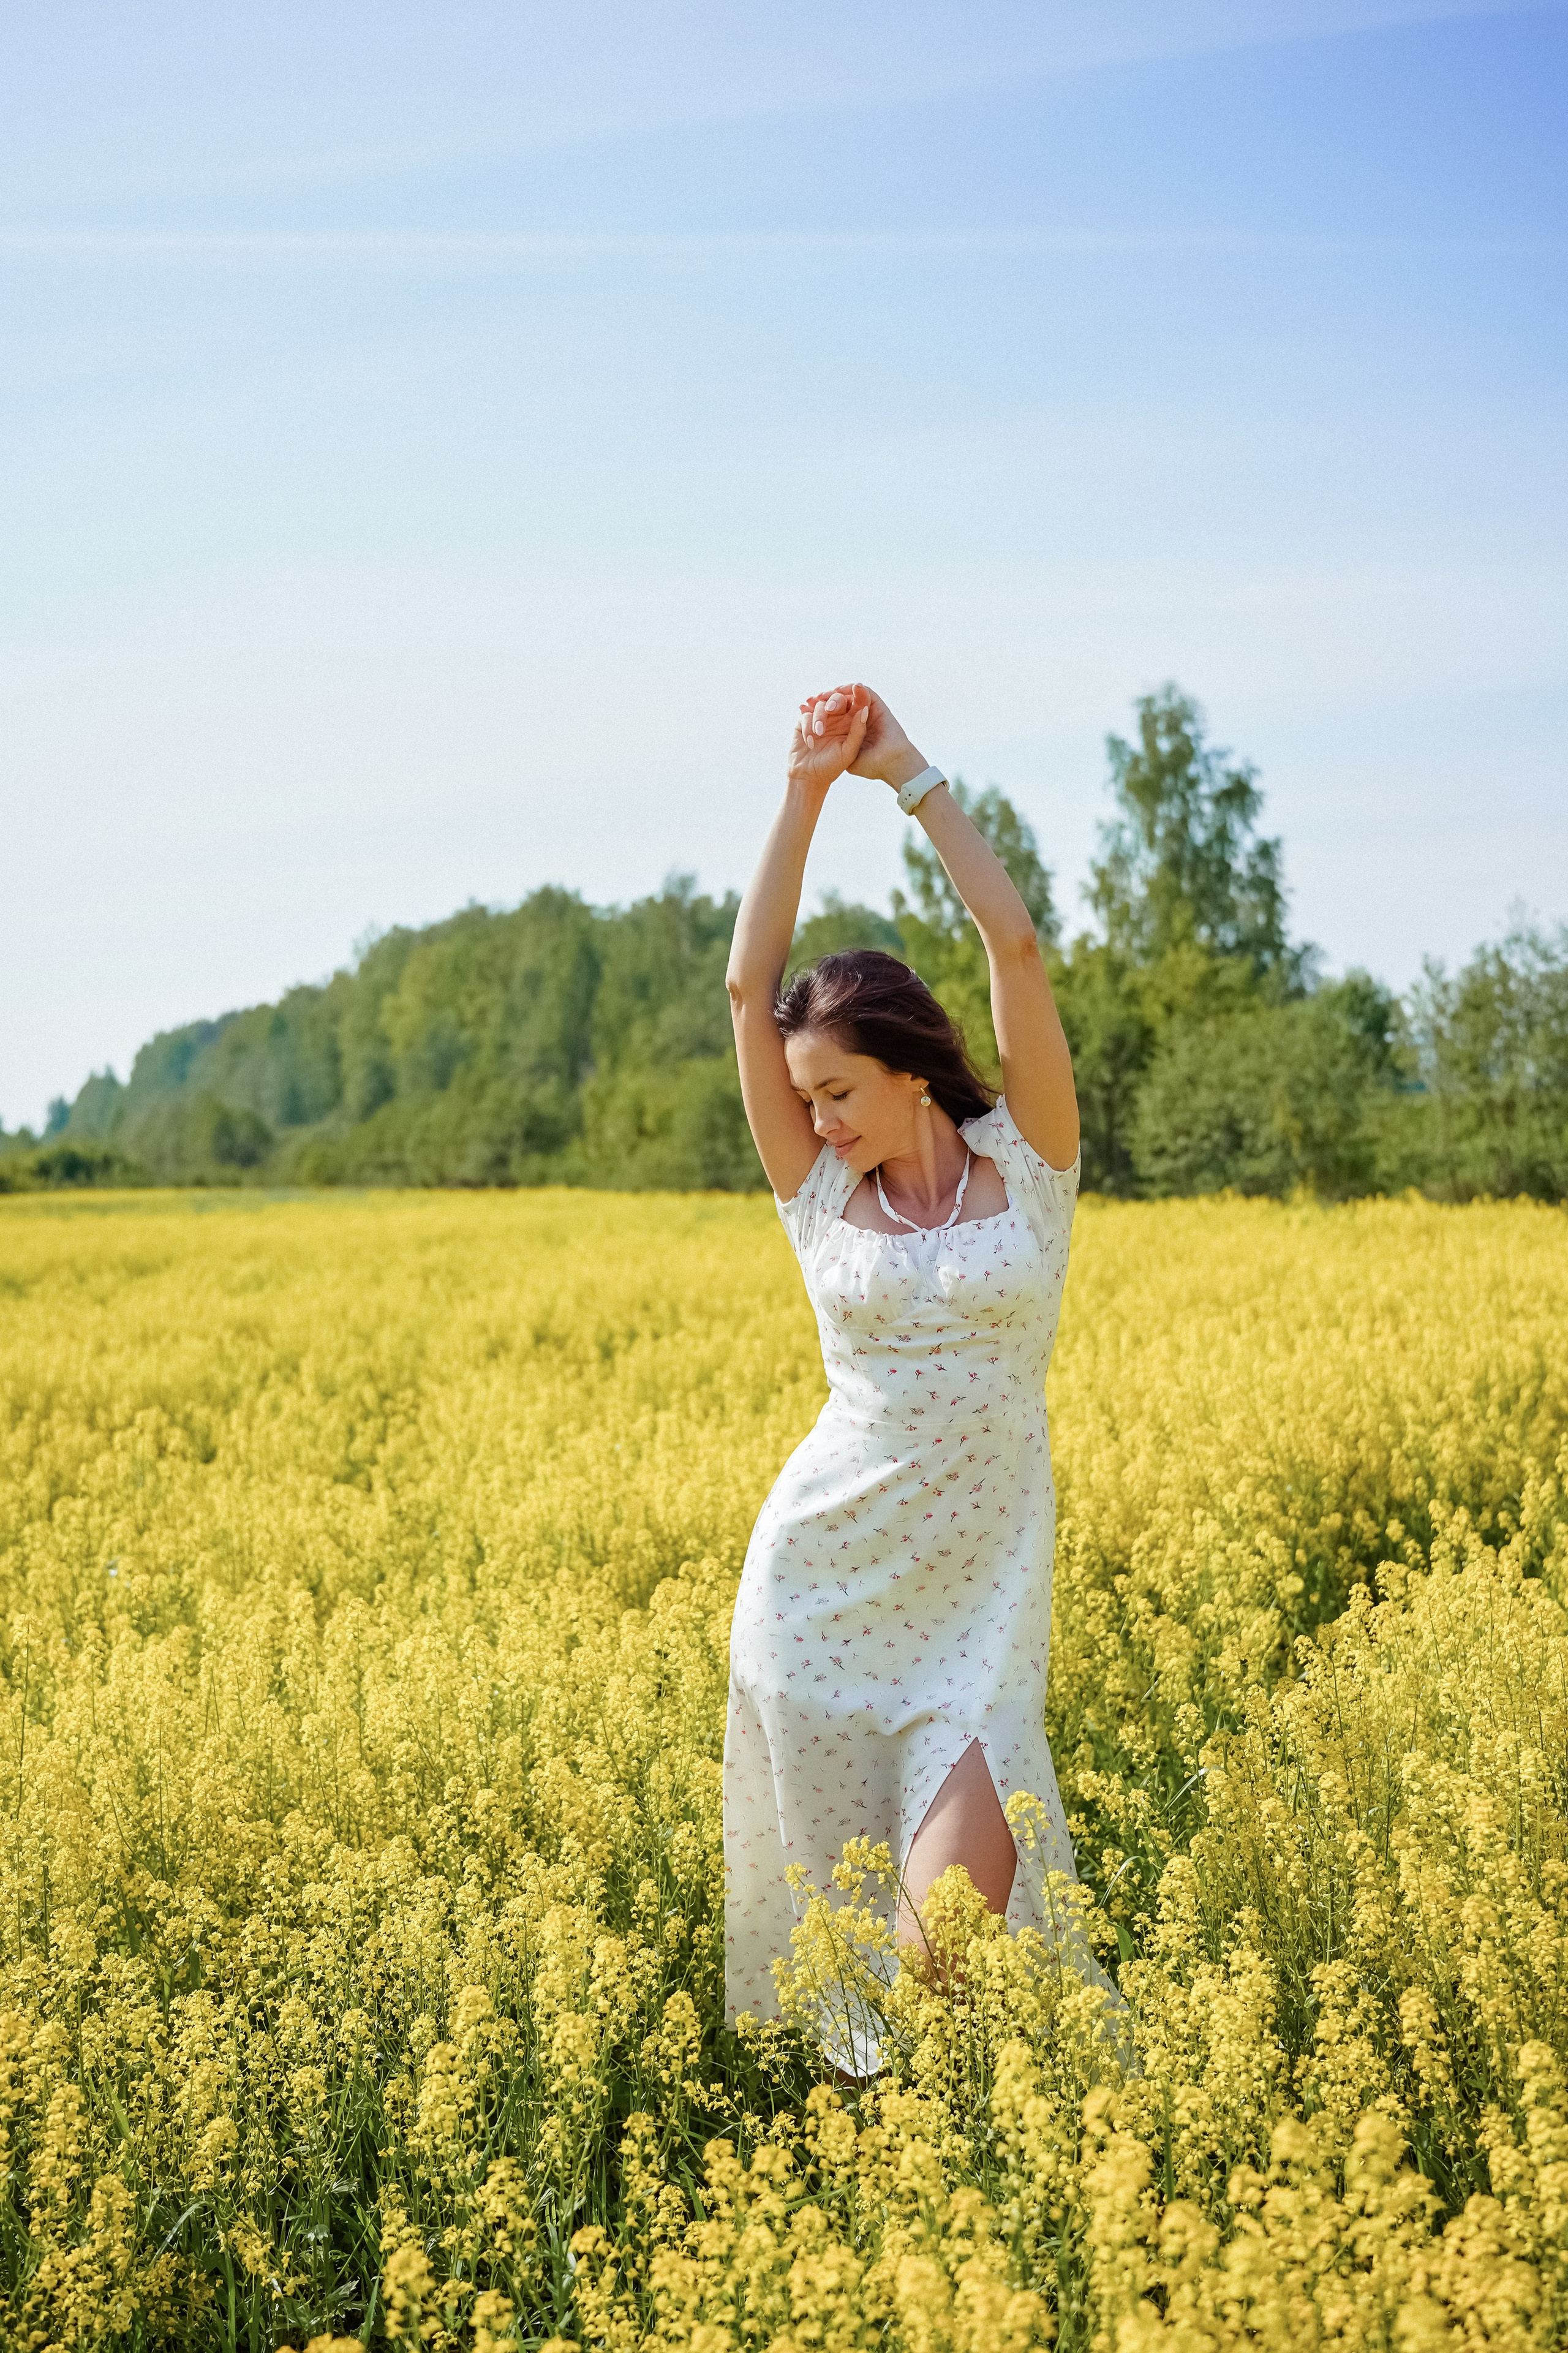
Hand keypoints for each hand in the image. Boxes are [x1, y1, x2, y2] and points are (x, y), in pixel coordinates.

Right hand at [787, 684, 870, 794]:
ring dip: (819, 717)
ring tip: (819, 734)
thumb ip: (858, 731)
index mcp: (851, 722)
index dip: (858, 693)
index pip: (857, 702)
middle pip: (837, 698)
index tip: (857, 687)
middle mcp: (836, 718)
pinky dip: (808, 726)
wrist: (808, 777)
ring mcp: (820, 718)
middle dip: (834, 700)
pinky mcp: (805, 721)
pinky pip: (806, 715)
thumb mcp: (849, 751)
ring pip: (820, 705)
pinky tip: (810, 741)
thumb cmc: (832, 767)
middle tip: (831, 708)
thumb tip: (865, 709)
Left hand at [797, 681, 924, 791]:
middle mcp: (855, 718)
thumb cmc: (870, 766)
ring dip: (836, 693)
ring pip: (849, 696)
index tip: (803, 709)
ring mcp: (867, 711)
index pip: (829, 714)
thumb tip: (813, 742)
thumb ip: (834, 746)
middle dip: (823, 701)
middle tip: (812, 701)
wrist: (890, 765)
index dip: (816, 710)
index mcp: (846, 729)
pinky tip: (842, 690)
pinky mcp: (878, 706)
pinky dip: (856, 688)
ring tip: (825, 695)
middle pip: (837, 703)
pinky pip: (866, 693)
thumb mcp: (847, 756)